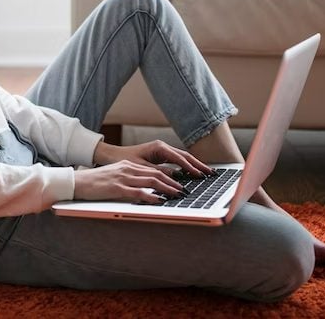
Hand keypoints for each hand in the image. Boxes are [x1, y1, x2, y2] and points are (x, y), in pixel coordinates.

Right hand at [73, 160, 186, 202]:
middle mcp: (127, 169)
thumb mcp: (114, 176)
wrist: (77, 182)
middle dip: (173, 183)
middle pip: (156, 174)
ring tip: (178, 195)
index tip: (179, 184)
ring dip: (167, 189)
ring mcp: (123, 178)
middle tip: (184, 191)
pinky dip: (151, 196)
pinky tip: (160, 200)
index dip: (169, 176)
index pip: (153, 169)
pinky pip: (138, 192)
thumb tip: (145, 188)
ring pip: (151, 181)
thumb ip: (129, 179)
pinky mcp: (117, 188)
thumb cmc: (95, 182)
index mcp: (128, 165)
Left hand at [94, 139, 213, 178]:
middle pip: (185, 156)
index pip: (179, 158)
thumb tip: (175, 177)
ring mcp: (162, 150)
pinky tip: (194, 173)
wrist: (113, 156)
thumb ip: (159, 172)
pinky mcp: (161, 155)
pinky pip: (177, 161)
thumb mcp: (142, 168)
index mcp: (159, 147)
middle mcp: (162, 147)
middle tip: (211, 173)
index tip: (200, 175)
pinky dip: (187, 166)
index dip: (190, 168)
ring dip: (195, 165)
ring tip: (207, 173)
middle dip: (199, 165)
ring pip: (183, 158)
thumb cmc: (125, 160)